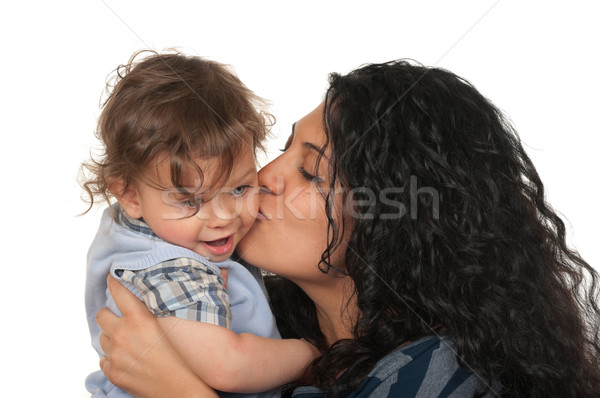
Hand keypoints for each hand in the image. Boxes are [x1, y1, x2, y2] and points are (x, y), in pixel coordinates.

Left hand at [97, 275, 216, 397]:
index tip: (111, 277)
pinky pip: (104, 359)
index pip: (117, 291)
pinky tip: (128, 358)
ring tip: (128, 342)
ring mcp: (115, 355)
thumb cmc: (181, 359)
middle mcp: (123, 334)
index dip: (113, 281)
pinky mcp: (113, 372)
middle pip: (102, 314)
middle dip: (109, 314)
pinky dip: (112, 357)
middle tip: (120, 317)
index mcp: (139, 319)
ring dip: (111, 337)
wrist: (180, 389)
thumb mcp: (169, 326)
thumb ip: (153, 312)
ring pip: (102, 338)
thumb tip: (143, 300)